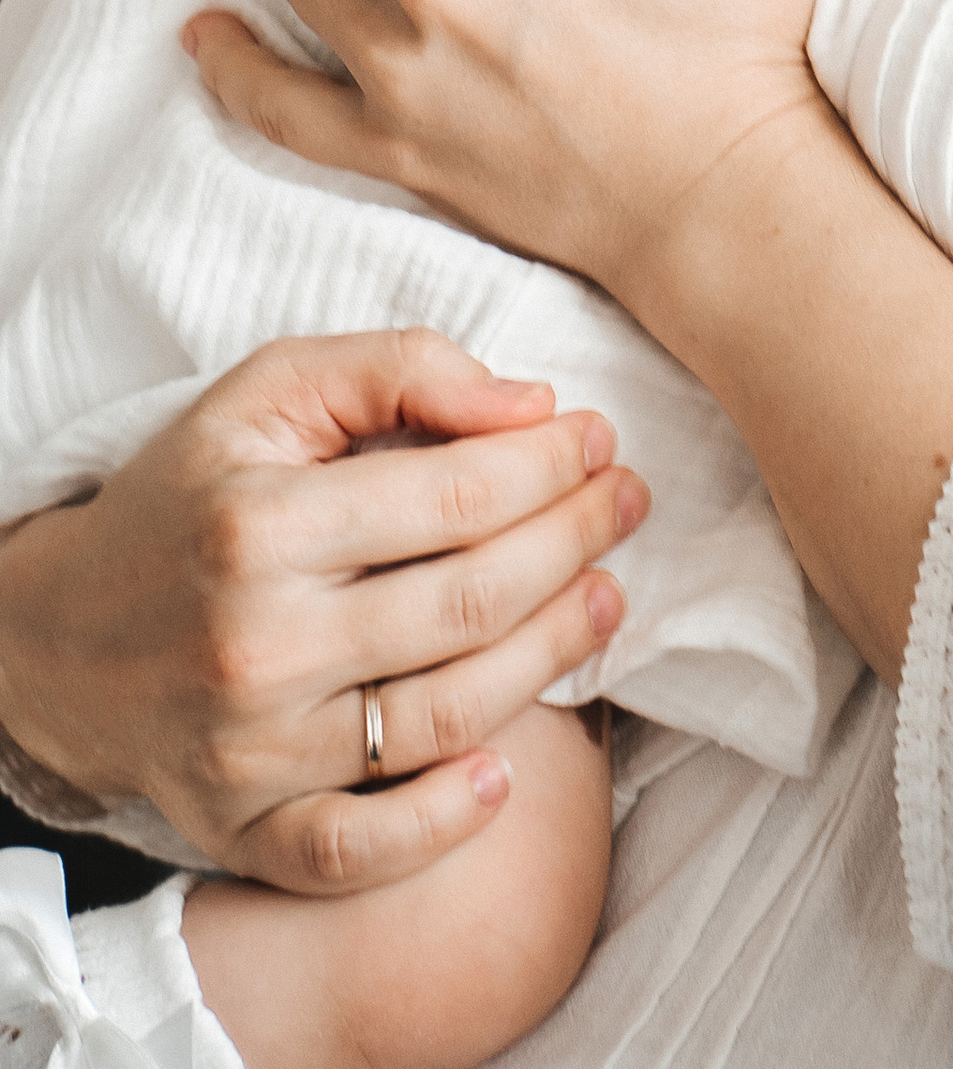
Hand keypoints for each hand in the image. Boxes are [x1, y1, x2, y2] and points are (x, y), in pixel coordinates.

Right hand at [0, 333, 641, 891]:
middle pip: (470, 603)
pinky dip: (442, 824)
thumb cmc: (193, 495)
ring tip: (607, 597)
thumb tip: (531, 406)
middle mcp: (256, 643)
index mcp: (260, 523)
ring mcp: (251, 750)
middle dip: (574, 543)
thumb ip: (400, 366)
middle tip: (627, 503)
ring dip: (552, 658)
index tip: (600, 439)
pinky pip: (357, 849)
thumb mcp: (271, 390)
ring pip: (444, 718)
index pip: (457, 495)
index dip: (552, 466)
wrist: (59, 636)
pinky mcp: (243, 829)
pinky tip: (509, 772)